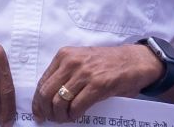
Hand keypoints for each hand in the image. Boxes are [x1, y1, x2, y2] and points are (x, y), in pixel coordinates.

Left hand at [33, 43, 164, 121]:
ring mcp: (85, 73)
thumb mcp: (82, 61)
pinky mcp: (97, 85)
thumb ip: (65, 74)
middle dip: (46, 111)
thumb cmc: (108, 63)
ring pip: (59, 102)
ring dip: (60, 116)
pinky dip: (73, 116)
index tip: (38, 113)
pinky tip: (77, 116)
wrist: (135, 61)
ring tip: (65, 119)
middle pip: (46, 93)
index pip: (42, 82)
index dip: (37, 102)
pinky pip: (76, 107)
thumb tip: (47, 99)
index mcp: (65, 55)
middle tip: (51, 119)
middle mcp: (72, 62)